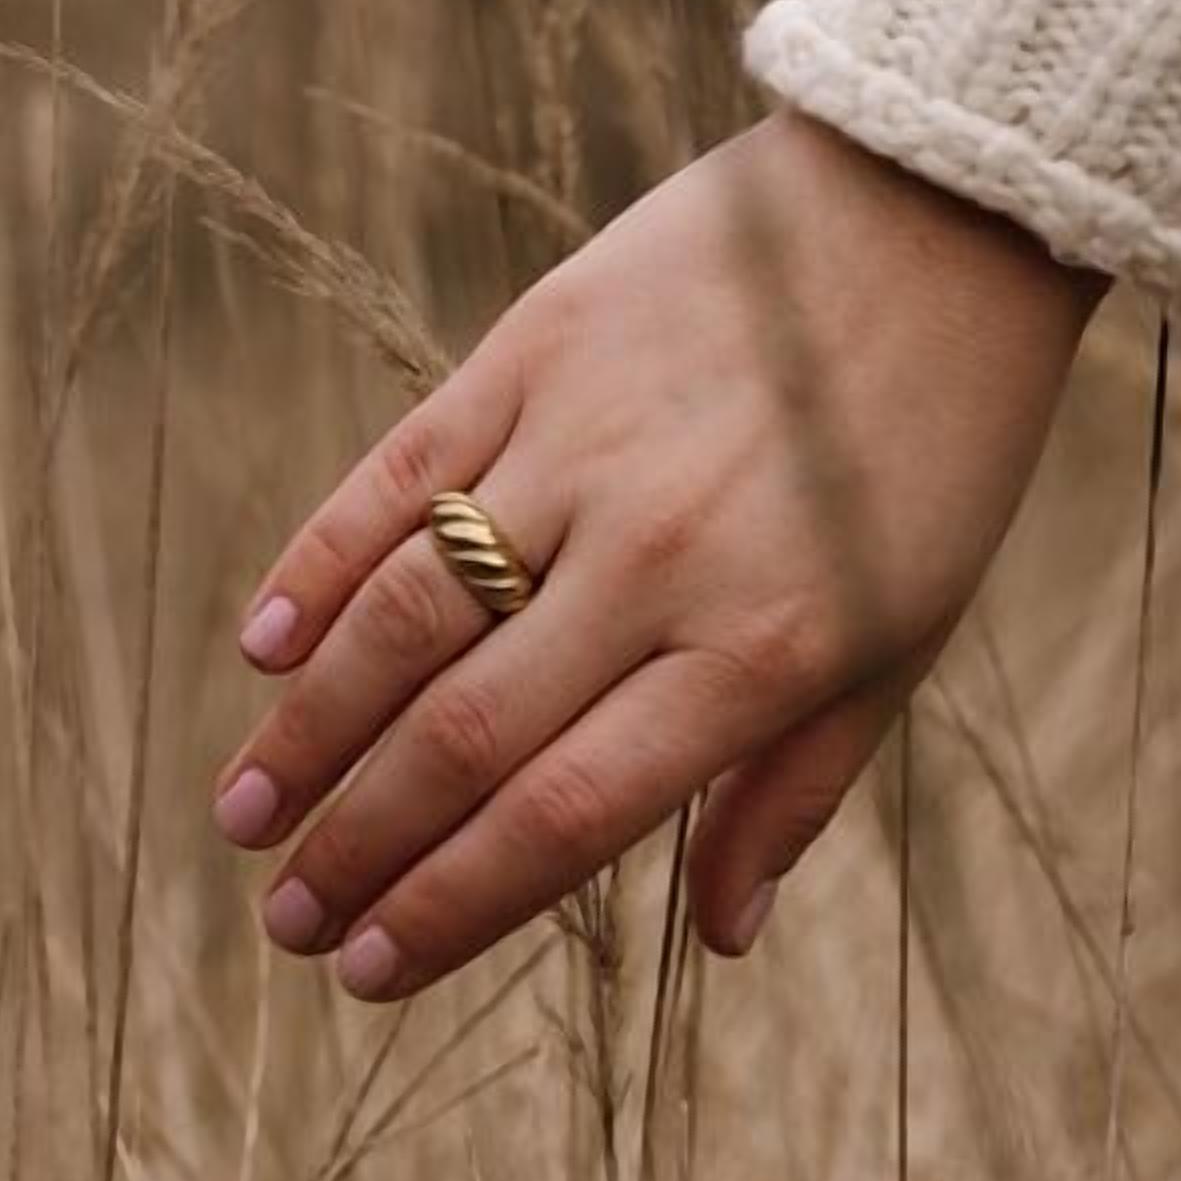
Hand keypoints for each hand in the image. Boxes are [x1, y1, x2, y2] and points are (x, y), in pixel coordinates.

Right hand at [212, 106, 1098, 998]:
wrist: (938, 209)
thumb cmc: (933, 451)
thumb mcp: (902, 636)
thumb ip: (798, 786)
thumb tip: (723, 938)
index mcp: (761, 648)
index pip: (564, 813)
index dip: (451, 904)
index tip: (368, 970)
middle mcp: (660, 557)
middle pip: (466, 734)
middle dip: (358, 846)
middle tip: (282, 922)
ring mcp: (586, 446)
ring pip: (409, 615)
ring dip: (310, 727)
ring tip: (243, 814)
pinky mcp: (537, 347)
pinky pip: (402, 474)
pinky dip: (321, 562)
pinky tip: (260, 645)